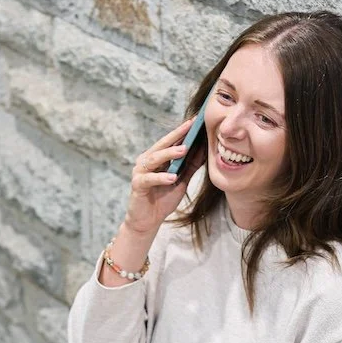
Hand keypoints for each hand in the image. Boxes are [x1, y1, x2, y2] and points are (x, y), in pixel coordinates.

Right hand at [123, 116, 206, 236]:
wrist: (148, 221)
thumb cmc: (163, 200)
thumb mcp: (181, 181)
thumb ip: (189, 166)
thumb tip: (204, 149)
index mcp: (156, 158)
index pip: (170, 142)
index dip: (183, 131)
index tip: (197, 121)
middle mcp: (146, 161)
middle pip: (162, 145)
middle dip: (177, 135)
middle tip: (191, 126)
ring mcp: (140, 172)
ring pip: (154, 159)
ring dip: (169, 154)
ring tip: (184, 150)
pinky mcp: (137, 185)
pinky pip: (149, 179)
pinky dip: (161, 178)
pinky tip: (172, 178)